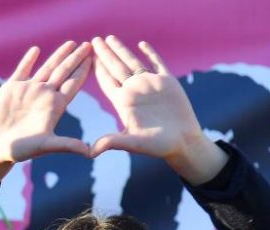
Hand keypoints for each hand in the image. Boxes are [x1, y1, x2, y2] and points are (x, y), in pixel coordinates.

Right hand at [0, 41, 92, 193]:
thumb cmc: (21, 150)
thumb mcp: (46, 146)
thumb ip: (67, 145)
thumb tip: (90, 152)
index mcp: (55, 106)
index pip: (73, 84)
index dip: (84, 71)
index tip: (95, 58)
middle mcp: (44, 95)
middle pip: (64, 72)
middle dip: (76, 58)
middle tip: (89, 45)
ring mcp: (28, 90)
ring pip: (47, 67)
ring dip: (58, 55)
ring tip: (71, 43)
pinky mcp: (11, 88)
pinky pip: (22, 70)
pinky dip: (28, 59)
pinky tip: (36, 50)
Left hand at [90, 36, 226, 182]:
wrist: (183, 142)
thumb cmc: (157, 146)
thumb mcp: (133, 143)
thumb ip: (112, 142)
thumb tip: (90, 152)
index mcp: (123, 102)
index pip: (106, 81)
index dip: (96, 68)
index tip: (86, 56)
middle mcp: (134, 91)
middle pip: (115, 67)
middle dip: (104, 54)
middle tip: (92, 40)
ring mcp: (150, 85)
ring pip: (133, 62)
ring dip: (121, 50)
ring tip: (109, 38)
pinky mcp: (168, 82)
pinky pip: (157, 63)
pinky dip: (150, 53)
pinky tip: (142, 44)